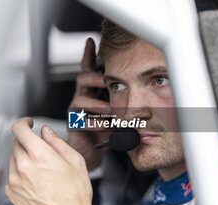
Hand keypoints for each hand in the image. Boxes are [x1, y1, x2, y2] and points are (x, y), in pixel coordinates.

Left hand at [5, 117, 97, 204]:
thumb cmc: (74, 195)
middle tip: (41, 151)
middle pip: (16, 143)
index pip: (19, 129)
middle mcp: (23, 166)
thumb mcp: (75, 161)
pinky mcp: (11, 192)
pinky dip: (20, 173)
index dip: (24, 123)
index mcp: (40, 155)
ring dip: (24, 158)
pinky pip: (11, 175)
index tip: (28, 124)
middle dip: (28, 142)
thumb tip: (46, 132)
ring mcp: (15, 180)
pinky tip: (35, 181)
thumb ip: (57, 142)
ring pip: (13, 159)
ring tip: (40, 170)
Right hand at [68, 38, 110, 170]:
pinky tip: (106, 125)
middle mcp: (83, 96)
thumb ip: (123, 100)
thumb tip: (143, 92)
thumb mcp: (117, 111)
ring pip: (80, 99)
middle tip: (106, 79)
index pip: (89, 69)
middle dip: (94, 77)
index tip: (91, 41)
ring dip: (97, 104)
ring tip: (110, 110)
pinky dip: (95, 122)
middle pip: (82, 78)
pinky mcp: (74, 124)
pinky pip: (81, 120)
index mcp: (93, 89)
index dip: (88, 55)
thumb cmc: (106, 129)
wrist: (94, 150)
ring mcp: (77, 110)